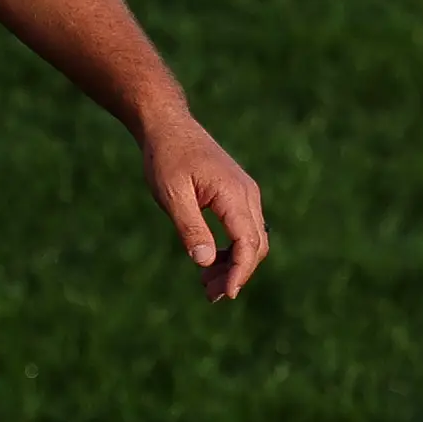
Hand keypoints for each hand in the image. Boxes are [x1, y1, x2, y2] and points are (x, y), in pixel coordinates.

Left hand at [142, 110, 269, 301]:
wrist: (168, 126)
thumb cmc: (166, 157)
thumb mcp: (171, 194)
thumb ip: (190, 226)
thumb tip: (205, 262)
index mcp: (233, 193)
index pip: (248, 242)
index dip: (240, 272)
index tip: (226, 294)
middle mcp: (247, 194)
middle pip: (256, 245)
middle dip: (237, 274)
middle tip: (210, 295)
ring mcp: (245, 194)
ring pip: (252, 240)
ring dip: (234, 265)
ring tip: (207, 286)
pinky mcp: (237, 196)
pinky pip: (244, 230)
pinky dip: (232, 251)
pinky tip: (210, 263)